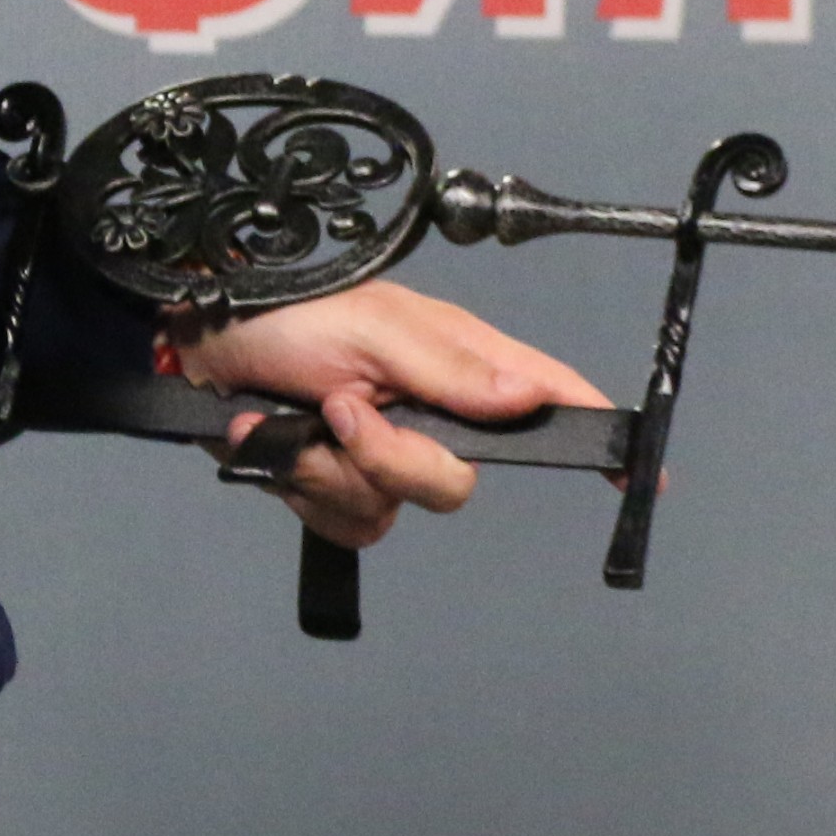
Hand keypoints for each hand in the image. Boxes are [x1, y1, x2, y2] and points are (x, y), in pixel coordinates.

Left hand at [181, 282, 612, 550]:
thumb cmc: (288, 311)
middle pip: (458, 482)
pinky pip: (345, 524)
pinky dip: (302, 489)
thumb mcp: (374, 328)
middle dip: (391, 459)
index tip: (641, 471)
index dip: (591, 431)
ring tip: (293, 420)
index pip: (543, 397)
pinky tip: (274, 446)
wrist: (195, 344)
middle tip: (341, 412)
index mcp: (456, 362)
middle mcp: (430, 413)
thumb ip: (453, 371)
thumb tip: (533, 397)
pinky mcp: (336, 487)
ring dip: (330, 471)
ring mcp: (382, 455)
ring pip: (395, 509)